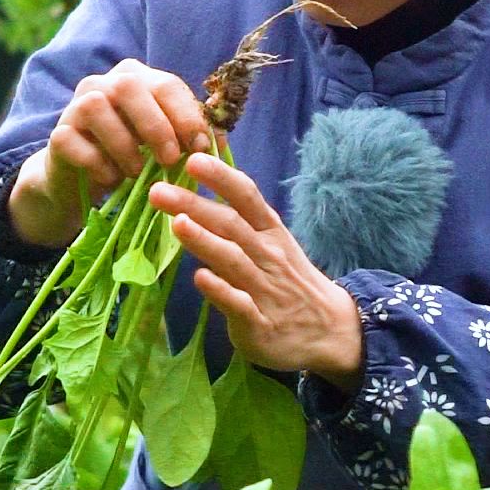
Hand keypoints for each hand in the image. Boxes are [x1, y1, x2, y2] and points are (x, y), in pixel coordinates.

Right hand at [10, 59, 215, 246]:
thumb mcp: (166, 147)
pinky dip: (97, 163)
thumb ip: (192, 138)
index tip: (199, 146)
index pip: (166, 84)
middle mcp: (104, 84)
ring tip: (137, 172)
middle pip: (129, 87)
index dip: (186, 115)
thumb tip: (220, 138)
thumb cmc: (132, 158)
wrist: (84, 181)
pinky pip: (73, 141)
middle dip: (156, 125)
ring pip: (97, 108)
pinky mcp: (58, 135)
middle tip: (170, 159)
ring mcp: (75, 106)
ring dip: (124, 144)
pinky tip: (111, 178)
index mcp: (137, 79)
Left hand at [148, 152, 365, 391]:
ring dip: (205, 241)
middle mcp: (268, 255)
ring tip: (177, 224)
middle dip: (194, 205)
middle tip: (158, 190)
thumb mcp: (274, 244)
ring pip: (233, 260)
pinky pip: (239, 304)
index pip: (246, 197)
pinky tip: (200, 278)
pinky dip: (221, 290)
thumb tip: (197, 196)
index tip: (193, 160)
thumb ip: (241, 223)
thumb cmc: (290, 280)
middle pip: (230, 225)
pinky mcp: (260, 323)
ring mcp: (264, 289)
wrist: (330, 329)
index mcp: (270, 232)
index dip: (221, 178)